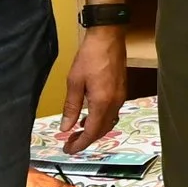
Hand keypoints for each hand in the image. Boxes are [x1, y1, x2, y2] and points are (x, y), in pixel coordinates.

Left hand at [58, 24, 127, 152]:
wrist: (108, 37)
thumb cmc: (90, 57)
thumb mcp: (74, 82)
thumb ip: (71, 107)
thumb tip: (65, 128)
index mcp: (102, 103)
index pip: (91, 132)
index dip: (79, 144)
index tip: (68, 150)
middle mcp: (115, 103)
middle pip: (102, 130)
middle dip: (86, 139)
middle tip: (70, 143)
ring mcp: (121, 97)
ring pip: (108, 122)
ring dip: (94, 130)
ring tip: (78, 131)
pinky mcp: (122, 91)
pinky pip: (112, 113)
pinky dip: (101, 120)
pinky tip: (90, 115)